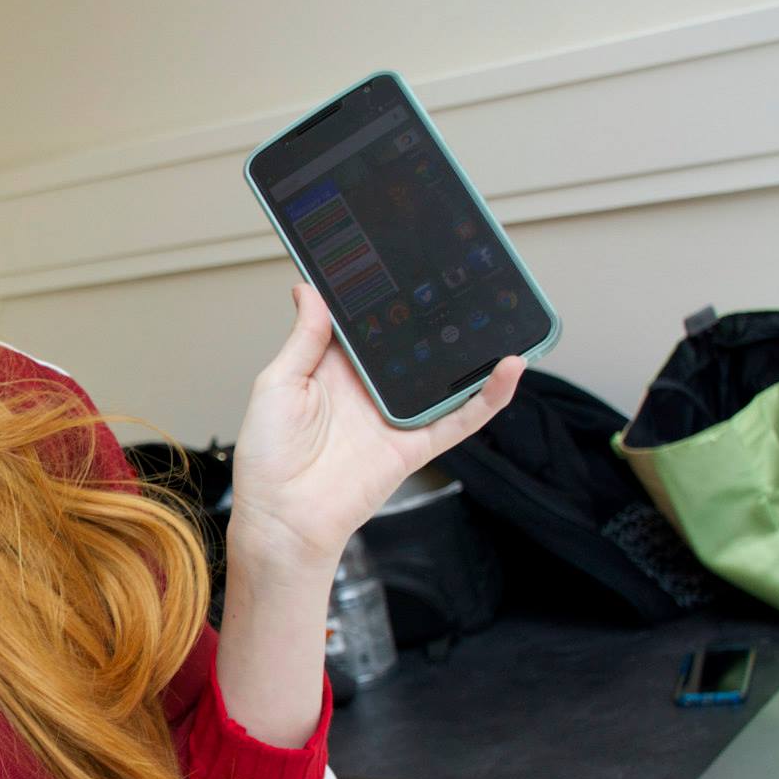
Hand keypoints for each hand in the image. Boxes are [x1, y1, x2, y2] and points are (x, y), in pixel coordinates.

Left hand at [228, 281, 524, 571]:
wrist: (283, 519)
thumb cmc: (267, 457)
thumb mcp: (276, 385)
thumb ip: (303, 340)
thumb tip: (311, 289)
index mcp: (332, 368)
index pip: (365, 324)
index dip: (380, 296)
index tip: (397, 258)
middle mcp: (368, 388)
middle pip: (409, 344)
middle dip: (430, 312)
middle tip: (455, 270)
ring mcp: (395, 416)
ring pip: (443, 375)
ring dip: (470, 347)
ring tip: (497, 307)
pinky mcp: (415, 445)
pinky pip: (461, 419)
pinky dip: (490, 396)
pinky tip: (511, 367)